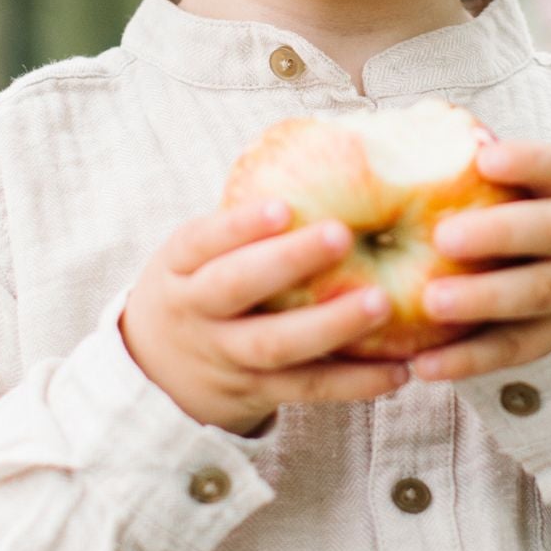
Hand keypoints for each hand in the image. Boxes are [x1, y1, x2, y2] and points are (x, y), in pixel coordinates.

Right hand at [120, 200, 405, 437]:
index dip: (240, 225)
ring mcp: (223, 357)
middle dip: (287, 262)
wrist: (153, 371)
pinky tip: (397, 370)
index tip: (283, 206)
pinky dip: (353, 383)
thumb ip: (243, 224)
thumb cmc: (198, 286)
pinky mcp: (255, 393)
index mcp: (179, 266)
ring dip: (331, 325)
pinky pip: (307, 389)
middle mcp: (195, 312)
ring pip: (274, 345)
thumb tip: (330, 157)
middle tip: (342, 235)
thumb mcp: (195, 253)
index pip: (202, 241)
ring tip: (382, 303)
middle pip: (234, 288)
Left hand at [405, 140, 550, 382]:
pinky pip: (514, 349)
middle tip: (444, 237)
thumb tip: (378, 133)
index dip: (525, 161)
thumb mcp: (504, 186)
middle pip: (550, 231)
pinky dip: (470, 359)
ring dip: (485, 299)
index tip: (483, 157)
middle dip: (500, 233)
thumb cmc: (510, 212)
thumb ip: (458, 164)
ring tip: (431, 304)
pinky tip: (425, 366)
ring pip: (537, 293)